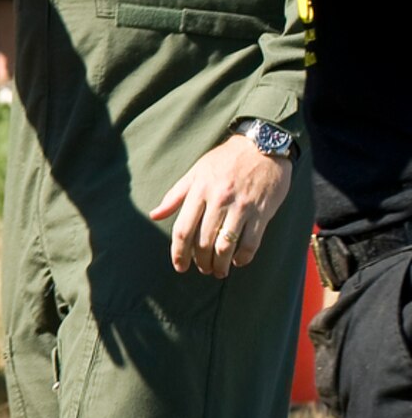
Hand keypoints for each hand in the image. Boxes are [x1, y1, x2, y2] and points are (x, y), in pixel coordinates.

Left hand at [150, 134, 293, 277]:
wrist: (262, 146)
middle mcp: (218, 200)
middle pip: (203, 241)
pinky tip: (238, 261)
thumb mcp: (196, 172)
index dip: (179, 252)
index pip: (182, 229)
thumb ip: (175, 195)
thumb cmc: (225, 160)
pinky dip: (243, 257)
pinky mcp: (262, 212)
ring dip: (221, 264)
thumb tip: (155, 215)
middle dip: (200, 261)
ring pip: (225, 246)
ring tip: (219, 271)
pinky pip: (251, 243)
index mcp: (198, 190)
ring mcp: (241, 207)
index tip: (180, 266)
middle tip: (202, 269)